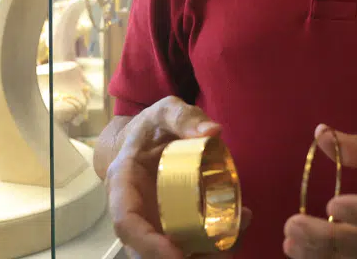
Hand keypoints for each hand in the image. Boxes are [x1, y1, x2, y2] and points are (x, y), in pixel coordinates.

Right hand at [108, 96, 250, 258]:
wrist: (145, 138)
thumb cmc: (151, 127)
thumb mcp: (164, 111)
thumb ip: (184, 117)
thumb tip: (212, 132)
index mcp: (123, 182)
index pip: (126, 222)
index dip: (148, 244)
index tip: (178, 254)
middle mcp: (133, 208)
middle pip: (144, 250)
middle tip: (216, 256)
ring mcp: (149, 220)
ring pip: (165, 253)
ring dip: (196, 257)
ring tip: (227, 251)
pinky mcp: (168, 225)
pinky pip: (184, 244)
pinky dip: (208, 247)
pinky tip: (233, 235)